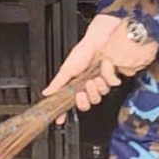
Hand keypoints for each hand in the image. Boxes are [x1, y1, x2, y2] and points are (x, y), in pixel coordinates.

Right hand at [43, 14, 158, 115]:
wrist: (102, 38)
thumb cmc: (85, 48)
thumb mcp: (67, 67)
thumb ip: (57, 83)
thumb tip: (46, 93)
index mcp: (75, 84)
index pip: (69, 102)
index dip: (65, 113)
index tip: (60, 120)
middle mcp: (87, 85)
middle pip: (86, 104)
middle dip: (84, 100)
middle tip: (81, 92)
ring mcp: (100, 82)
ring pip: (98, 97)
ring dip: (95, 90)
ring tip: (93, 80)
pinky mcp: (112, 78)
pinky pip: (110, 88)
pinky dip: (106, 81)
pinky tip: (103, 74)